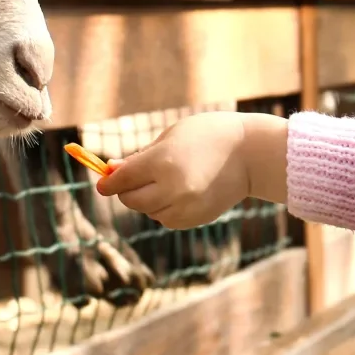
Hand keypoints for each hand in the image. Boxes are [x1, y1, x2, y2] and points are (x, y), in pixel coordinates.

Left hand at [94, 112, 289, 229]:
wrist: (252, 154)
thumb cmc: (209, 135)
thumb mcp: (171, 136)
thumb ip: (141, 157)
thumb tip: (111, 172)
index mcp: (163, 162)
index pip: (122, 179)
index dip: (108, 182)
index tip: (102, 182)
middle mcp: (172, 188)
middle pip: (131, 200)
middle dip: (127, 190)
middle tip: (131, 179)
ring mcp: (185, 206)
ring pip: (149, 211)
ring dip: (148, 199)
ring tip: (167, 179)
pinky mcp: (196, 219)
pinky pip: (167, 219)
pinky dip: (165, 209)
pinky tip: (180, 191)